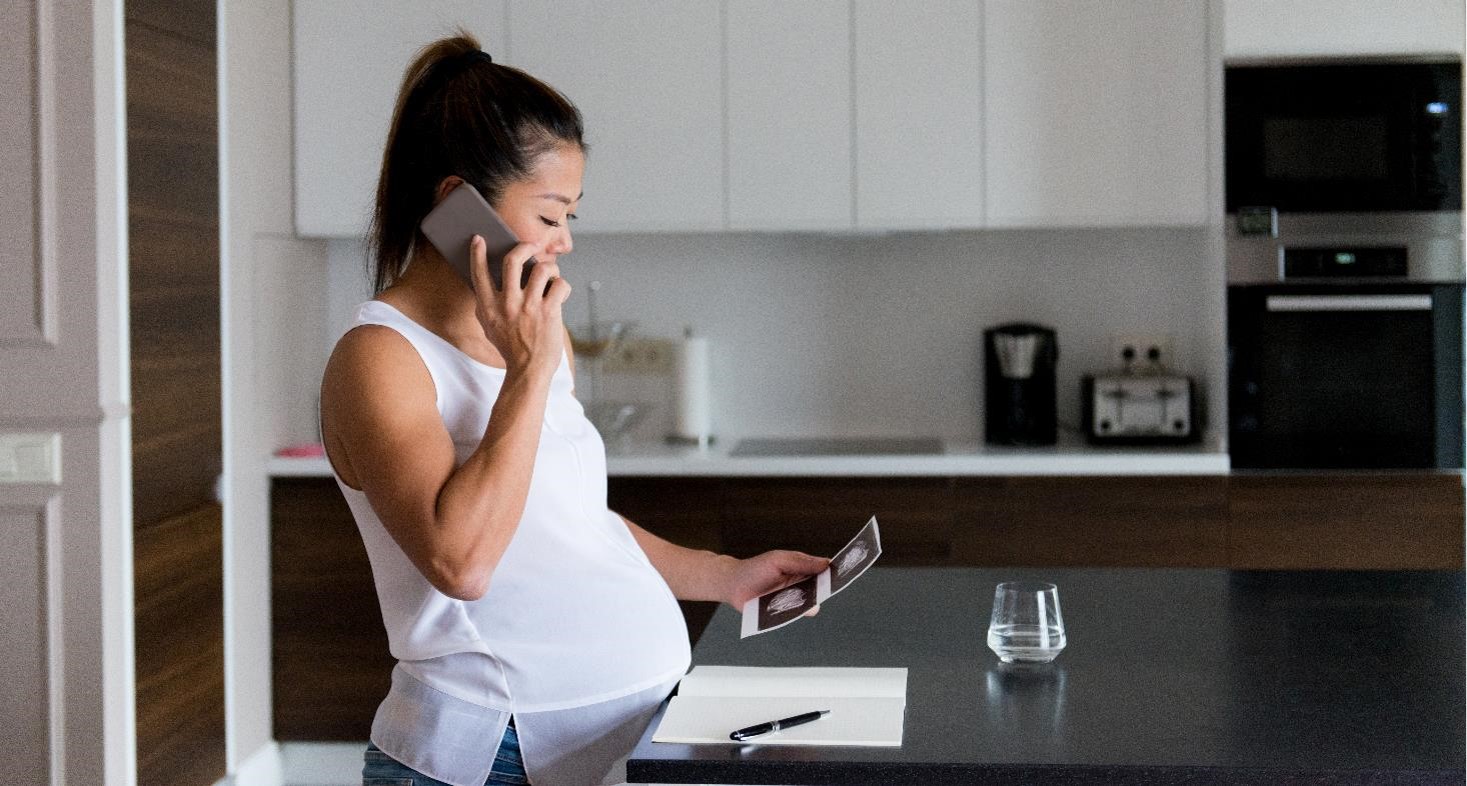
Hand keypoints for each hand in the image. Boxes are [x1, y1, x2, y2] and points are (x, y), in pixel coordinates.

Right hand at [468, 235, 570, 377]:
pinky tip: (560, 293)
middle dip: (524, 247)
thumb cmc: (510, 349)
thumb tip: (485, 283)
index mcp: (488, 307)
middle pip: (513, 260)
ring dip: (550, 268)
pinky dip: (563, 285)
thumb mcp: (489, 327)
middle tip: (532, 245)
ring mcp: (529, 307)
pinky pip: (560, 285)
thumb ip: (486, 306)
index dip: (477, 253)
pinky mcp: (549, 312)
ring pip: (542, 269)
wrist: (528, 370)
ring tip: (551, 275)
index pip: (478, 274)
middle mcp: (507, 304)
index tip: (479, 239)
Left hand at [721, 550, 829, 612]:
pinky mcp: (784, 614)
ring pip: (811, 606)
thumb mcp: (779, 559)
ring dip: (806, 602)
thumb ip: (802, 562)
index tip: (846, 572)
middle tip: (819, 585)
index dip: (836, 573)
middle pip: (822, 591)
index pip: (826, 572)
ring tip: (791, 595)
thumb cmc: (756, 568)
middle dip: (823, 590)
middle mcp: (803, 587)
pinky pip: (795, 616)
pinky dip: (792, 612)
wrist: (733, 585)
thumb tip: (827, 563)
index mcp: (804, 570)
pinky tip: (783, 605)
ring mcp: (794, 602)